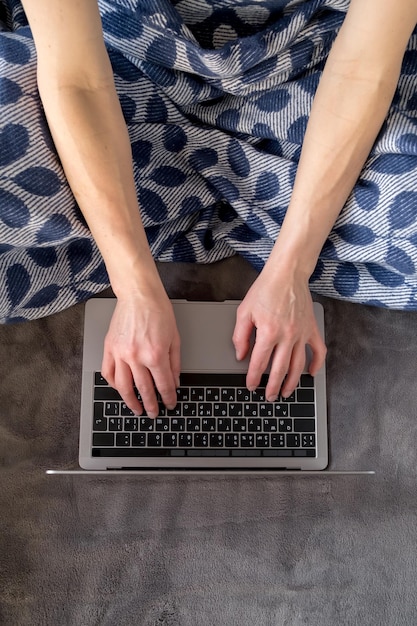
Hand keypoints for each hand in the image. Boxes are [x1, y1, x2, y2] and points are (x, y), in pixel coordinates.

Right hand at [101, 286, 180, 417]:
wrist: (139, 295)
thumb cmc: (158, 311)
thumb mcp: (175, 338)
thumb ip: (174, 363)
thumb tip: (175, 381)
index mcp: (155, 354)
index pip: (163, 385)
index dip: (168, 398)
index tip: (170, 404)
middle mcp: (137, 357)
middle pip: (144, 389)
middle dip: (151, 405)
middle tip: (153, 413)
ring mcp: (120, 353)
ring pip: (123, 386)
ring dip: (130, 401)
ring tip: (136, 409)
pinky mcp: (109, 348)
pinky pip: (108, 373)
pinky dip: (113, 384)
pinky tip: (120, 389)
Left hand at [232, 265, 325, 401]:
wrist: (287, 274)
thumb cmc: (265, 290)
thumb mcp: (244, 311)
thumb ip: (240, 336)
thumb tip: (241, 355)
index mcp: (268, 332)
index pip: (259, 363)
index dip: (254, 377)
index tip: (251, 385)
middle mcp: (287, 335)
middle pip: (280, 369)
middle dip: (273, 386)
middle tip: (269, 397)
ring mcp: (301, 333)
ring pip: (298, 365)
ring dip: (292, 382)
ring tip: (286, 392)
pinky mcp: (312, 328)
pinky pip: (318, 351)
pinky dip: (316, 364)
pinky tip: (311, 373)